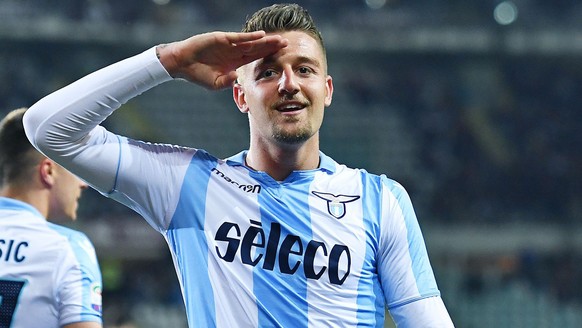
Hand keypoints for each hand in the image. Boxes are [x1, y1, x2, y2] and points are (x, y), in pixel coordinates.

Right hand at [157, 31, 287, 89]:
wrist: (182, 64)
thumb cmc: (198, 75)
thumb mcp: (216, 84)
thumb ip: (228, 82)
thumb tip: (238, 78)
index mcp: (235, 63)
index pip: (256, 59)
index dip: (269, 57)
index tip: (282, 57)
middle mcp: (234, 52)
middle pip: (258, 49)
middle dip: (272, 47)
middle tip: (287, 45)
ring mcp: (229, 45)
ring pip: (251, 42)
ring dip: (265, 41)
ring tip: (279, 40)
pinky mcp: (221, 39)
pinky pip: (238, 38)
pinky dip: (249, 37)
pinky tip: (261, 36)